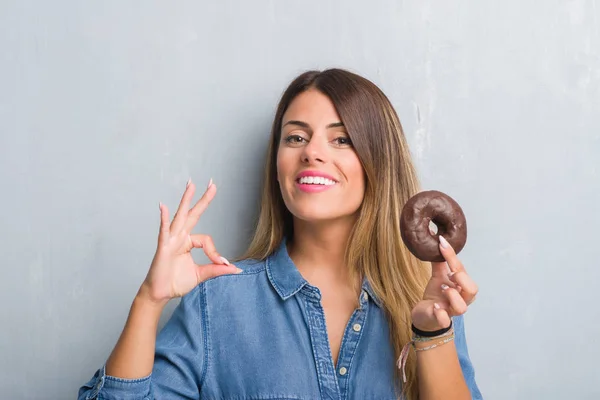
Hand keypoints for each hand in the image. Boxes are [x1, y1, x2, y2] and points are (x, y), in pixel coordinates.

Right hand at [139, 179, 240, 304]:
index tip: (222, 264)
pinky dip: (164, 218)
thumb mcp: (201, 274)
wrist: (160, 294)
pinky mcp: (163, 247)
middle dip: (203, 199)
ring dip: (186, 200)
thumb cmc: (176, 282)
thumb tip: (236, 268)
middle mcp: (180, 237)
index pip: (206, 240)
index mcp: (188, 242)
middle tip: (212, 183)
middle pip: (193, 214)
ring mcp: (171, 240)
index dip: (215, 252)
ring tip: (191, 185)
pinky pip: (164, 230)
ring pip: (180, 216)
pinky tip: (163, 207)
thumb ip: (217, 269)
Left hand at [411, 235, 477, 331]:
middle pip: (472, 290)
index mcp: (461, 287)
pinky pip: (445, 320)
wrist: (425, 315)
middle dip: (463, 280)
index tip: (442, 242)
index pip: (461, 270)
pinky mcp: (440, 320)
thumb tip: (439, 242)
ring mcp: (451, 311)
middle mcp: (460, 299)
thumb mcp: (438, 277)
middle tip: (451, 274)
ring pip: (461, 307)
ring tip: (442, 289)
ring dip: (453, 296)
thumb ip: (440, 262)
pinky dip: (441, 313)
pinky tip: (435, 307)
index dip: (452, 256)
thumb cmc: (436, 295)